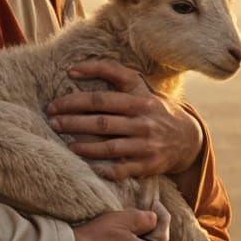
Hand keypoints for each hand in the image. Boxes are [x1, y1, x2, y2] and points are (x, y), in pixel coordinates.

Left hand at [47, 59, 203, 180]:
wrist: (188, 138)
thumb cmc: (153, 107)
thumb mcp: (138, 86)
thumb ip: (110, 71)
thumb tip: (73, 69)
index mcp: (139, 101)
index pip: (100, 100)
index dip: (74, 102)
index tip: (54, 105)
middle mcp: (143, 123)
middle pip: (101, 124)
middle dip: (73, 124)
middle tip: (53, 123)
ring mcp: (146, 146)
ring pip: (110, 148)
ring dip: (85, 147)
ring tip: (67, 145)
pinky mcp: (148, 166)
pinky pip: (122, 170)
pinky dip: (104, 170)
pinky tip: (88, 167)